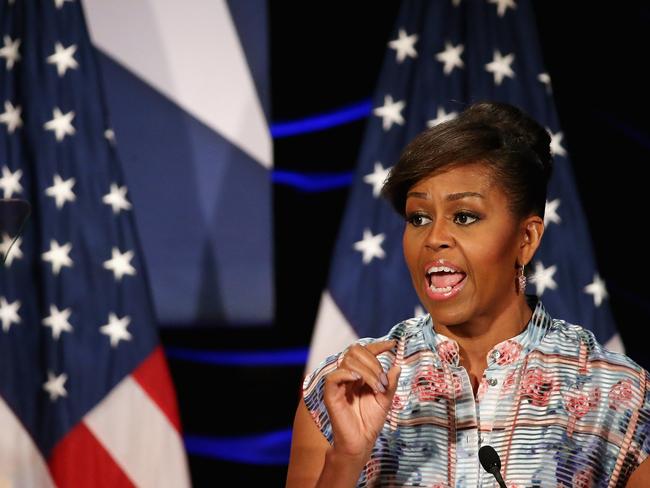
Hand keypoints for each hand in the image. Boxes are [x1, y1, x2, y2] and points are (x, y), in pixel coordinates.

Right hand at [323, 340, 400, 459]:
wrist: (361, 442)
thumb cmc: (371, 421)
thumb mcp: (386, 399)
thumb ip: (390, 383)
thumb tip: (397, 365)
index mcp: (359, 374)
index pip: (364, 352)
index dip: (378, 345)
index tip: (393, 344)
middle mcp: (347, 376)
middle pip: (355, 351)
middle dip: (373, 362)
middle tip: (383, 381)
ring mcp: (338, 384)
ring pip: (347, 361)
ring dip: (366, 371)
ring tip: (376, 387)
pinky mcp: (330, 395)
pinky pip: (333, 377)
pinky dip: (347, 374)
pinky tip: (359, 380)